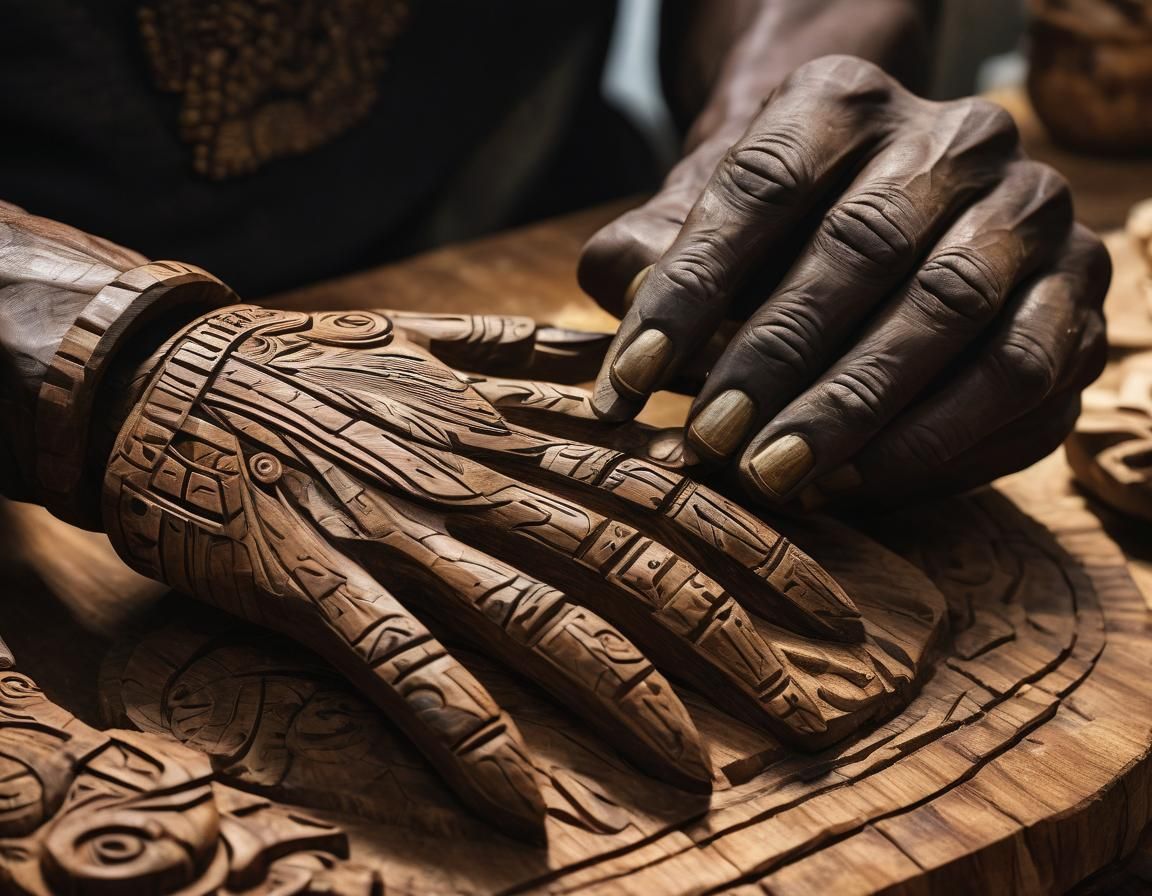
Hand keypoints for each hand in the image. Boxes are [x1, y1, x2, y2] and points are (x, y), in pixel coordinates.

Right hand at [103, 305, 870, 838]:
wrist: (165, 376)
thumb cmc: (309, 367)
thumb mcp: (431, 343)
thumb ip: (535, 361)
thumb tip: (634, 376)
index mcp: (505, 422)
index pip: (661, 484)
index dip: (757, 545)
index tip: (832, 607)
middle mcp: (469, 474)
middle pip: (626, 555)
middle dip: (729, 634)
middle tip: (810, 709)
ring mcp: (392, 529)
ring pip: (536, 610)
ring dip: (626, 693)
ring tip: (699, 771)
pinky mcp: (311, 580)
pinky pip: (401, 663)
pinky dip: (461, 730)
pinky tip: (516, 802)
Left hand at [580, 55, 1108, 507]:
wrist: (891, 207)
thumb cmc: (778, 231)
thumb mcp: (703, 223)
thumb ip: (652, 251)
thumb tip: (617, 285)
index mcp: (847, 100)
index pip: (758, 188)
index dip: (688, 293)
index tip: (627, 385)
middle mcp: (957, 139)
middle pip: (863, 247)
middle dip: (777, 360)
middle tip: (710, 444)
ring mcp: (1032, 216)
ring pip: (953, 316)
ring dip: (857, 411)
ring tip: (774, 478)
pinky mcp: (1079, 298)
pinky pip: (1023, 382)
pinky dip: (937, 445)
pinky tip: (855, 485)